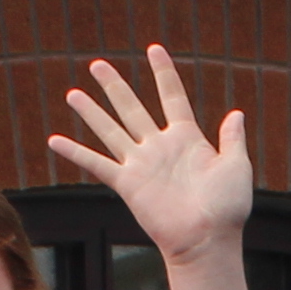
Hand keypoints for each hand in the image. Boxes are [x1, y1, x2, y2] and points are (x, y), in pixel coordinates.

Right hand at [48, 45, 254, 269]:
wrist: (207, 240)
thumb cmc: (226, 209)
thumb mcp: (236, 167)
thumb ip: (232, 139)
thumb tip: (236, 113)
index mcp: (187, 138)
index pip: (172, 96)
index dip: (163, 73)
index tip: (153, 49)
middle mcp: (159, 147)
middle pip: (132, 108)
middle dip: (114, 86)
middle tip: (97, 64)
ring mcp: (141, 164)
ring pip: (110, 129)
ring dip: (91, 111)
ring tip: (73, 93)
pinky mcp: (127, 184)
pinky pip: (96, 164)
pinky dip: (74, 153)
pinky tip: (54, 141)